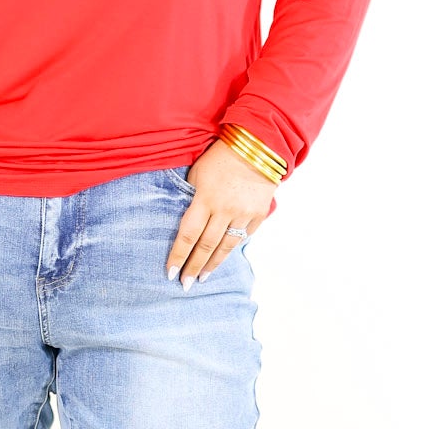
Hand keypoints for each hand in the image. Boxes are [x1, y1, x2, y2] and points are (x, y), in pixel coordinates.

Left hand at [167, 140, 276, 286]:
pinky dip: (232, 248)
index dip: (178, 256)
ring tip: (202, 277)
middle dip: (193, 267)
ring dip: (212, 264)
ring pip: (226, 246)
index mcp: (205, 199)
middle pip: (206, 246)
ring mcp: (244, 214)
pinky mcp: (259, 214)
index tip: (170, 273)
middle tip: (185, 283)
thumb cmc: (220, 156)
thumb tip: (185, 223)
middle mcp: (225, 210)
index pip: (188, 235)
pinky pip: (244, 236)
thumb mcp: (196, 174)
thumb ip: (191, 199)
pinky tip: (223, 257)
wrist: (258, 144)